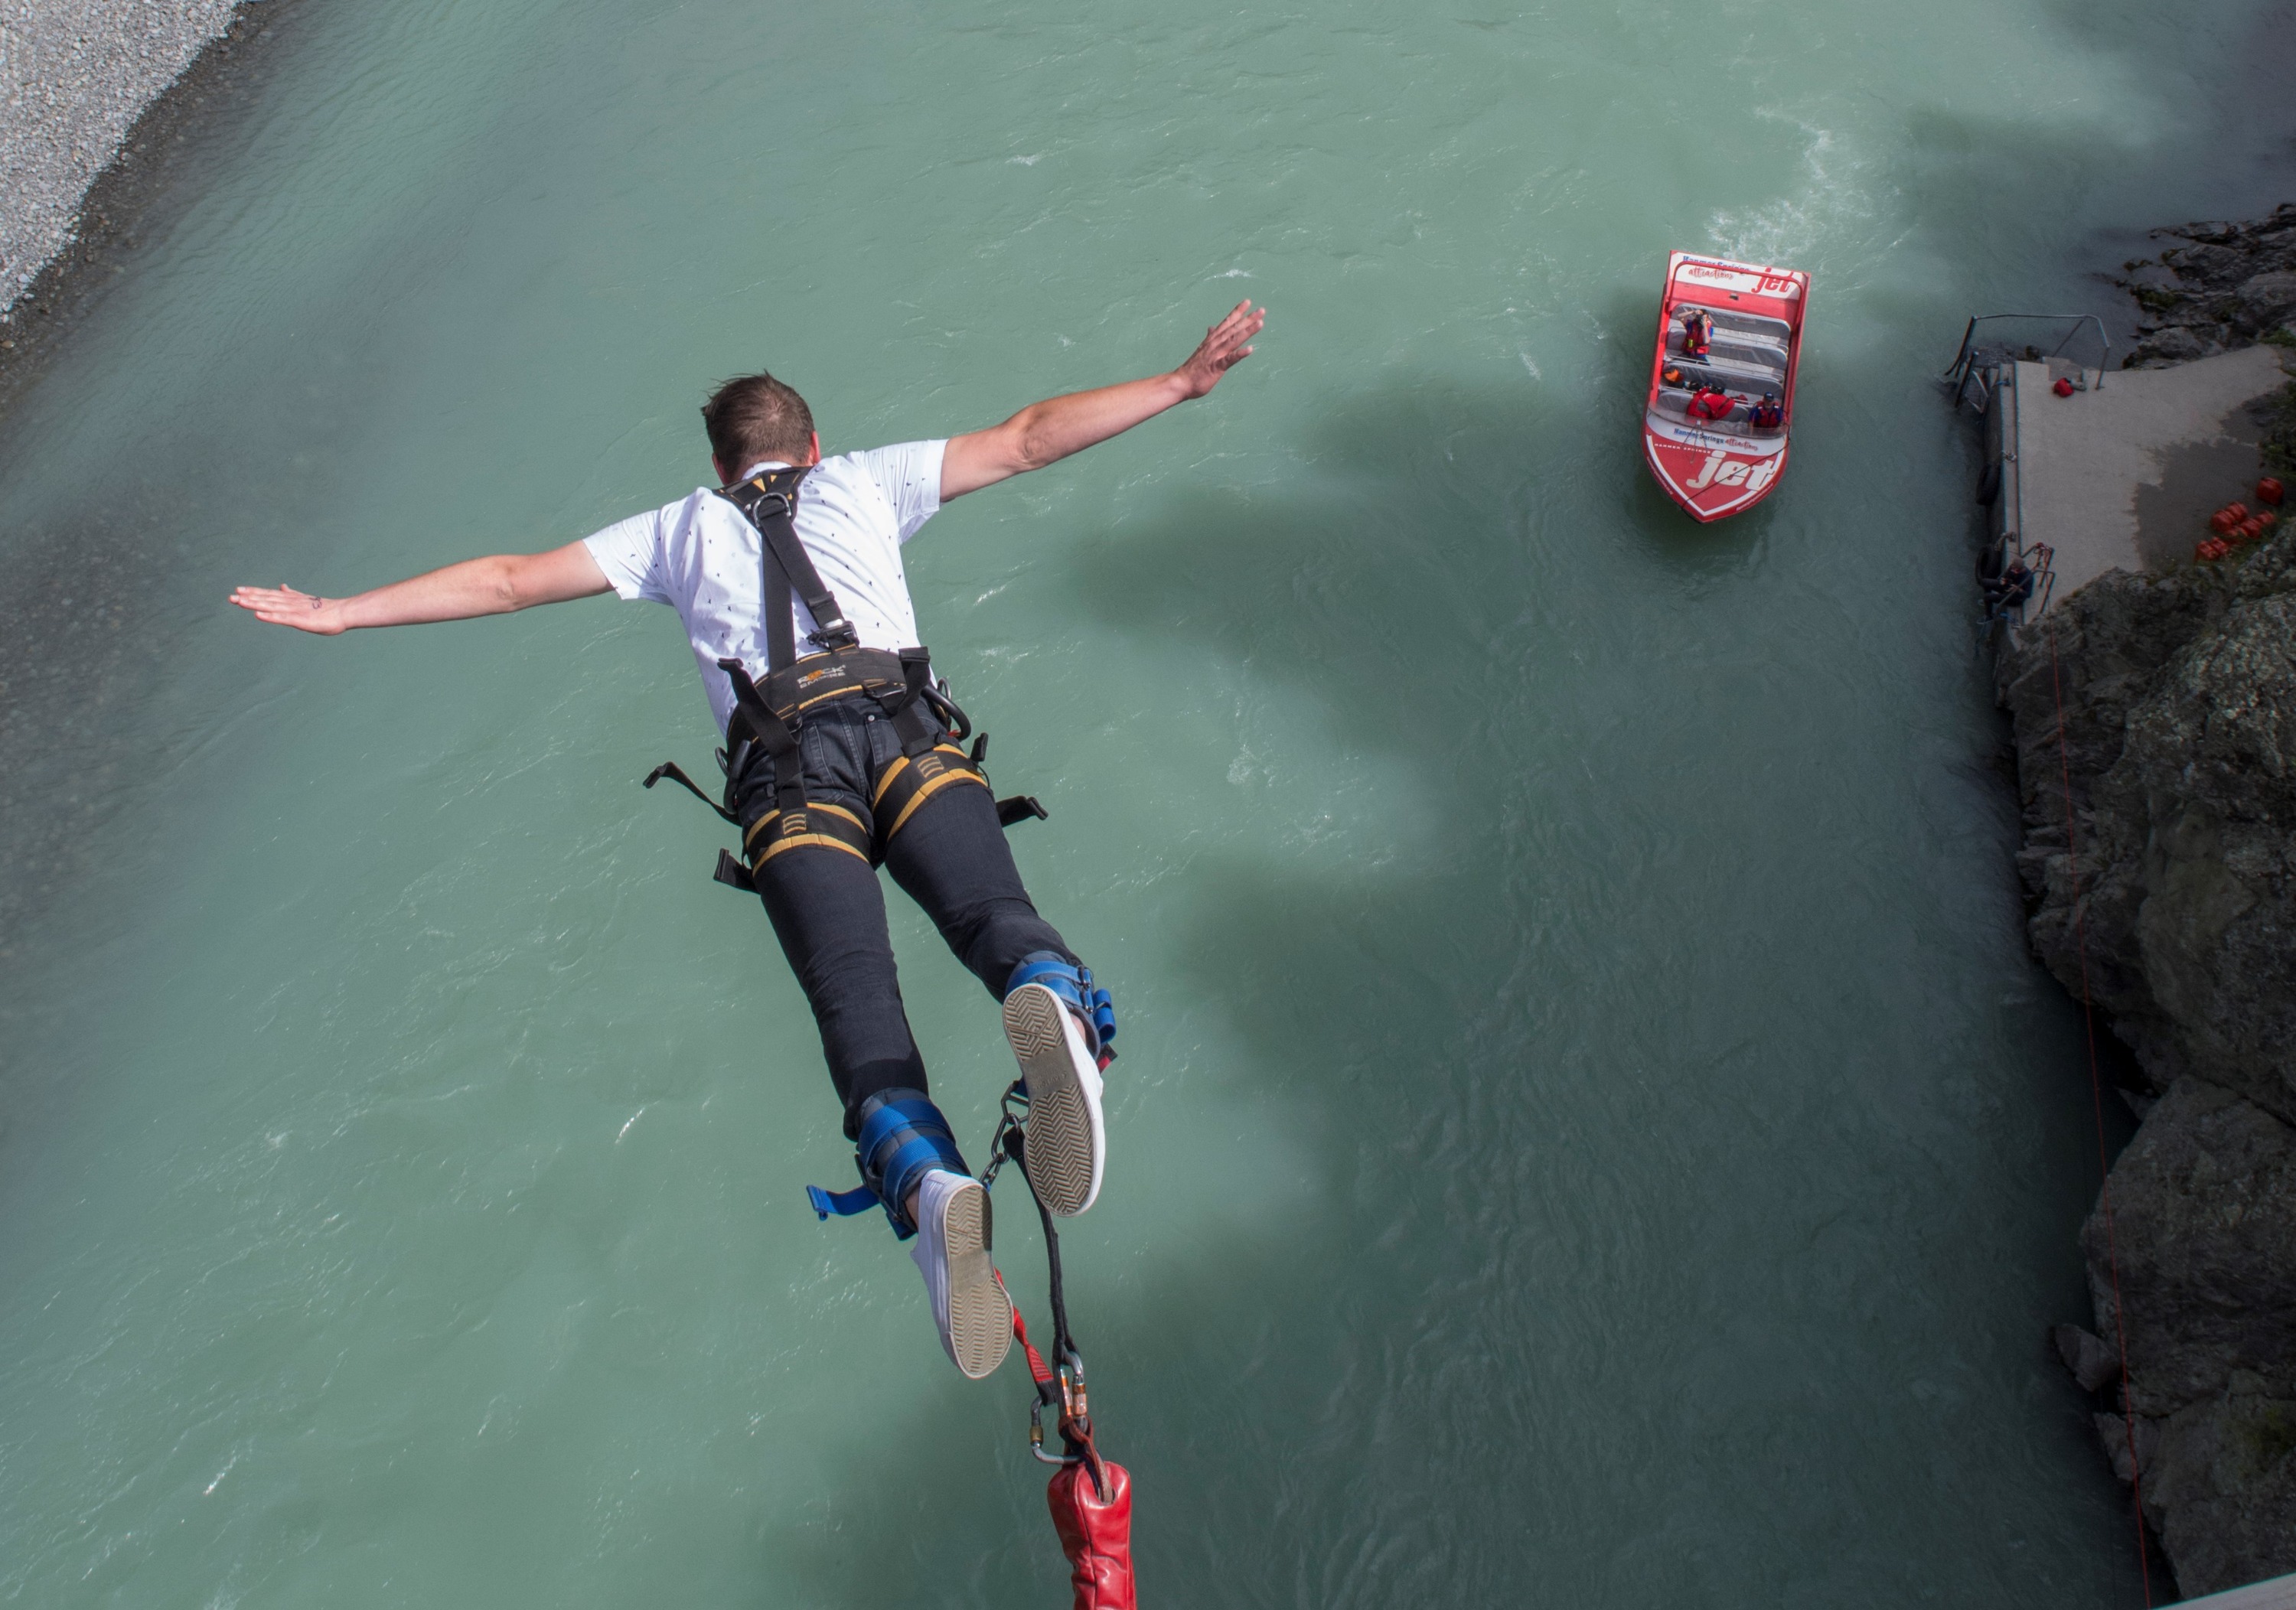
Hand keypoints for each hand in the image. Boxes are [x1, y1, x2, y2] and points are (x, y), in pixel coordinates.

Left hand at [231, 584, 347, 634]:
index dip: (253, 592)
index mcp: (290, 599)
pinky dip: (269, 616)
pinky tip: (258, 615)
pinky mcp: (300, 620)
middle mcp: (290, 602)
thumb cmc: (325, 609)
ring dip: (255, 604)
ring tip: (239, 602)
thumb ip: (292, 594)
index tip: (238, 590)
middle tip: (231, 597)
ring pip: (271, 606)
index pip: (269, 594)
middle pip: (266, 599)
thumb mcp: (305, 600)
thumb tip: (281, 586)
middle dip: (248, 598)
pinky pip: (282, 618)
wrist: (343, 612)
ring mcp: (294, 611)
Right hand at [1173, 299, 1263, 398]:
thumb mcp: (1202, 350)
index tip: (1248, 301)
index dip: (1237, 312)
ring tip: (1260, 323)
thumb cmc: (1193, 369)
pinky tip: (1250, 349)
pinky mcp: (1216, 367)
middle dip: (1248, 319)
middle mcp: (1215, 344)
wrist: (1180, 382)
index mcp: (1212, 340)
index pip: (1226, 322)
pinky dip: (1239, 354)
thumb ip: (1210, 338)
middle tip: (1262, 310)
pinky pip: (1229, 360)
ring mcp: (1215, 355)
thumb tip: (1211, 327)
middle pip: (1233, 329)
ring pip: (1233, 340)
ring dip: (1247, 331)